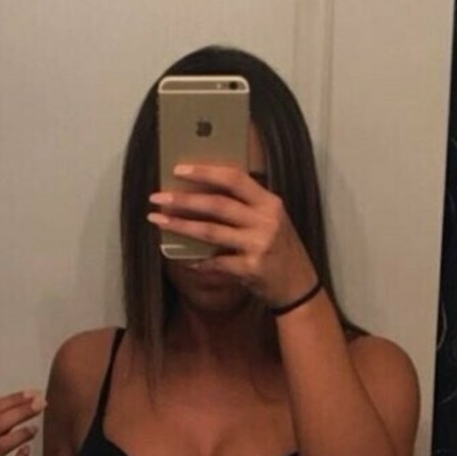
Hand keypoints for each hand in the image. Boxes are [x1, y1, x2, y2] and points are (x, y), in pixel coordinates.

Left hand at [147, 165, 316, 307]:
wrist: (299, 285)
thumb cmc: (280, 249)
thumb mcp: (271, 220)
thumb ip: (246, 206)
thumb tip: (202, 193)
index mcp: (269, 202)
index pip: (234, 179)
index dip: (205, 172)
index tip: (178, 169)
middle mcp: (265, 221)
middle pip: (217, 205)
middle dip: (183, 200)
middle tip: (157, 197)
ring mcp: (259, 245)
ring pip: (211, 232)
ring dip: (181, 226)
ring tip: (158, 220)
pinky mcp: (251, 269)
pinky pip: (216, 263)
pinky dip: (198, 262)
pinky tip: (183, 259)